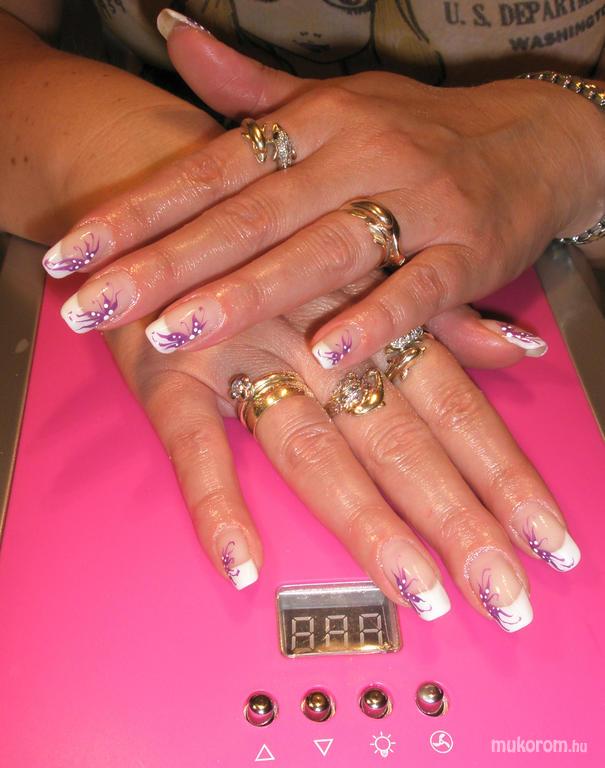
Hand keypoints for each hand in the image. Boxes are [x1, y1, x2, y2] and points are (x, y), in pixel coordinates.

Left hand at [47, 12, 600, 368]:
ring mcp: (413, 202)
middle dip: (161, 265)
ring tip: (173, 335)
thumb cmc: (418, 131)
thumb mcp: (334, 104)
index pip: (206, 171)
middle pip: (243, 216)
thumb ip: (252, 95)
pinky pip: (416, 289)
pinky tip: (324, 358)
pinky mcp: (466, 249)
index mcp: (312, 126)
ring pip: (318, 251)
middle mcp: (353, 155)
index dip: (132, 213)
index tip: (68, 255)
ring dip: (245, 295)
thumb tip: (174, 39)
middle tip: (89, 306)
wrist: (534, 138)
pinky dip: (372, 321)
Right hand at [106, 286, 579, 630]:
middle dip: (457, 521)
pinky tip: (241, 563)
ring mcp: (246, 356)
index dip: (505, 477)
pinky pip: (194, 442)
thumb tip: (519, 351)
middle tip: (504, 595)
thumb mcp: (361, 264)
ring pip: (314, 448)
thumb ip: (440, 317)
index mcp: (372, 316)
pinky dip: (215, 501)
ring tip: (416, 589)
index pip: (455, 408)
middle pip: (400, 440)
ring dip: (365, 521)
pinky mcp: (173, 374)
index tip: (550, 544)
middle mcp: (320, 340)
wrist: (164, 198)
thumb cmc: (271, 241)